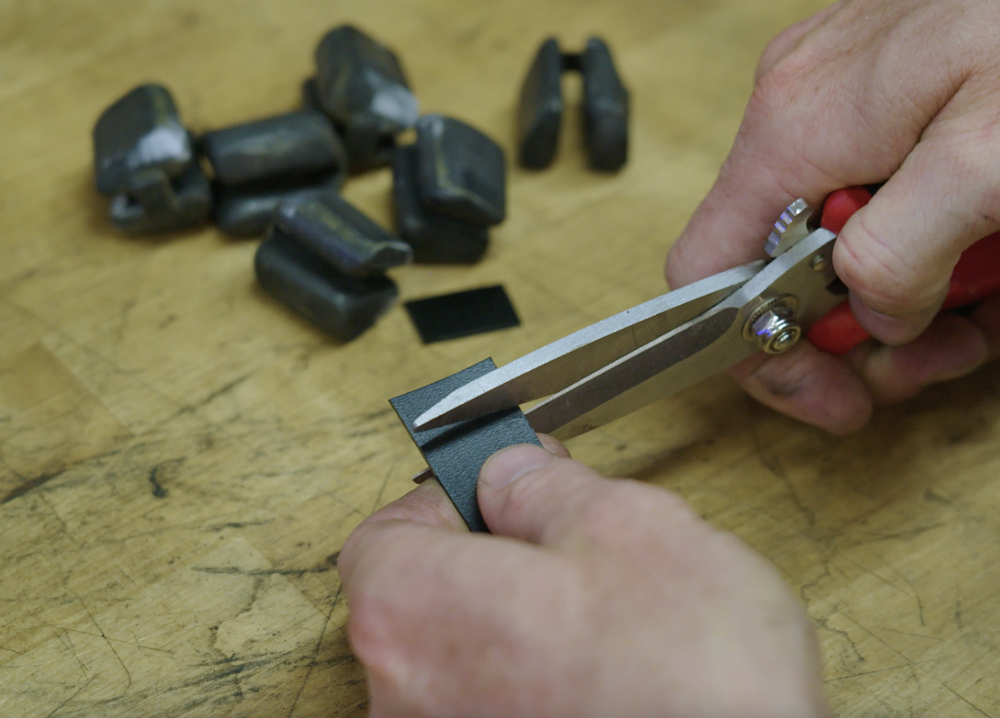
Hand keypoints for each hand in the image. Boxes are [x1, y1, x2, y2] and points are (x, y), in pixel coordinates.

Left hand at [338, 440, 829, 717]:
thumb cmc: (687, 678)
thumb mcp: (624, 526)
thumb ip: (542, 486)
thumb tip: (507, 474)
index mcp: (412, 609)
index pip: (386, 534)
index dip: (450, 501)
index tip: (505, 492)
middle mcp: (406, 694)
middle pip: (425, 598)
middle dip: (495, 561)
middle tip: (570, 547)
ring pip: (468, 658)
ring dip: (523, 627)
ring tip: (605, 621)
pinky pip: (499, 708)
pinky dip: (539, 686)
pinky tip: (607, 679)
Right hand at [665, 0, 999, 432]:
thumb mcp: (987, 162)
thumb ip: (902, 255)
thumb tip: (872, 313)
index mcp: (794, 129)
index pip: (709, 275)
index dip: (759, 355)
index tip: (828, 394)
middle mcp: (796, 110)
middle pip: (773, 267)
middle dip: (852, 332)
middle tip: (929, 356)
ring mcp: (831, 98)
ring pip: (825, 237)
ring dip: (894, 292)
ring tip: (972, 308)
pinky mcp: (874, 94)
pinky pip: (867, 195)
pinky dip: (914, 240)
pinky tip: (973, 251)